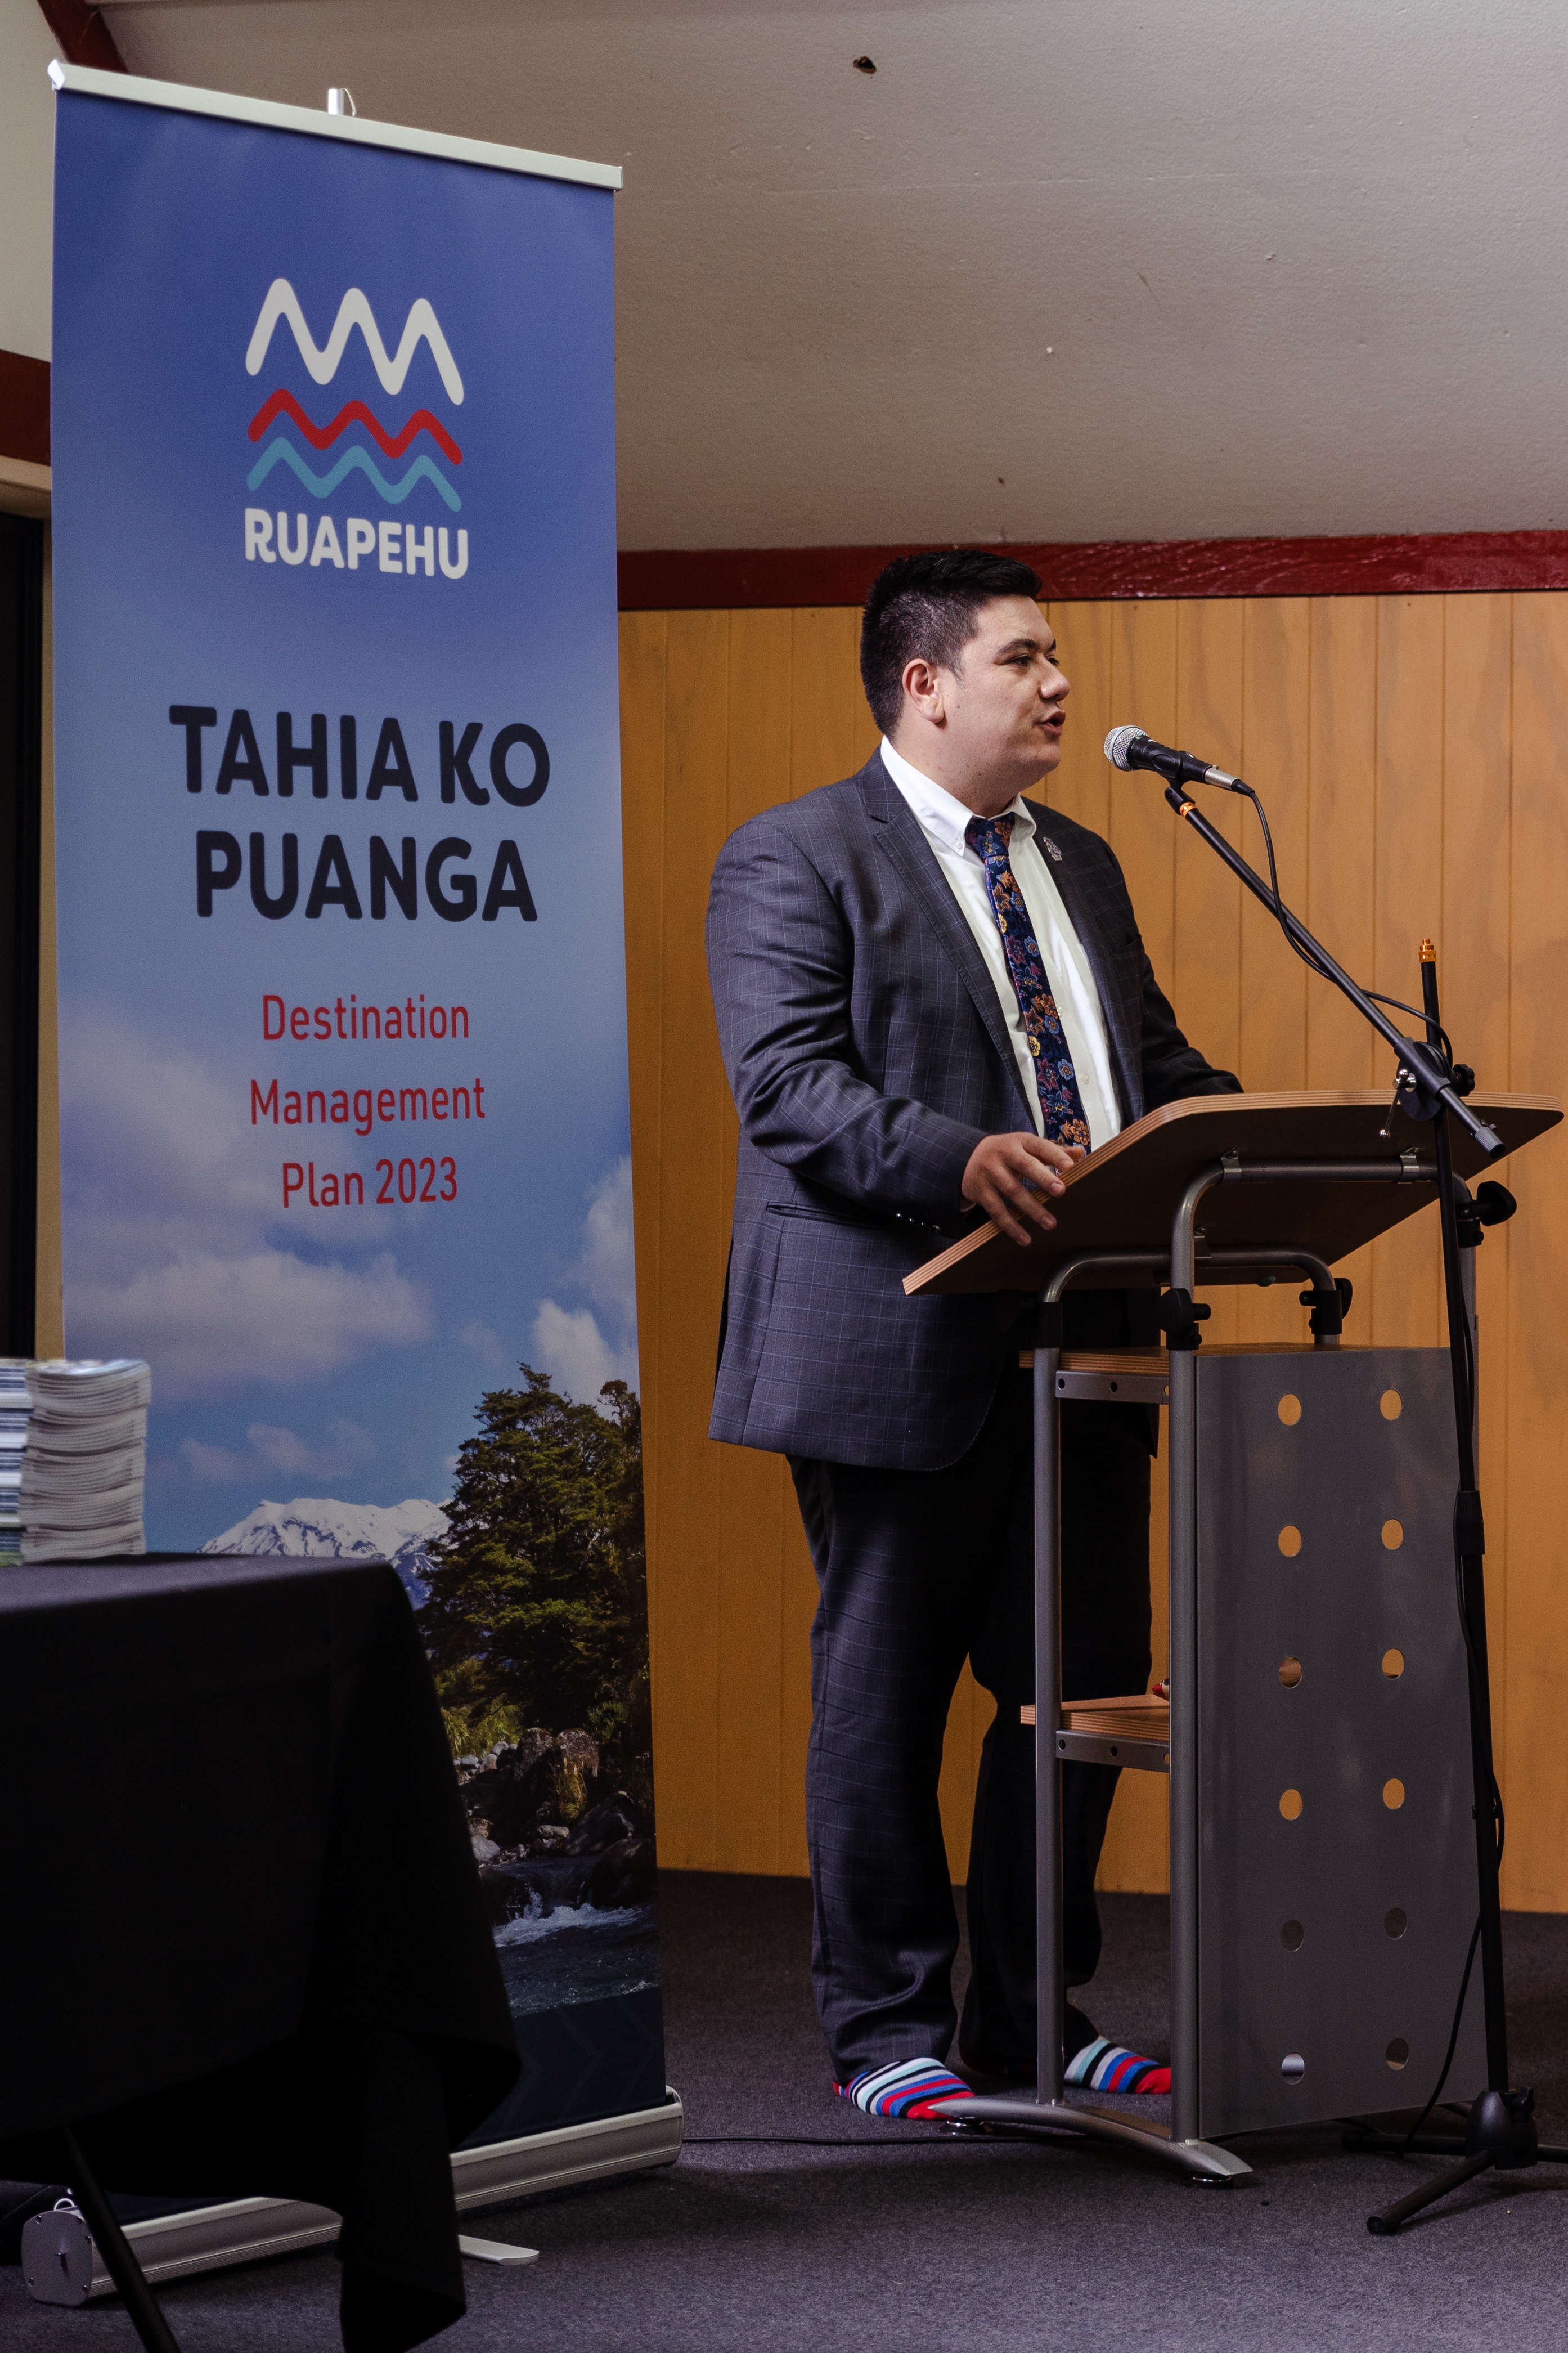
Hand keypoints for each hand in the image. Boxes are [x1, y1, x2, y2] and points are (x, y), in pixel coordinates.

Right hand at [961, 1131, 1084, 1246]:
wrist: (969, 1156)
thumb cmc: (1008, 1153)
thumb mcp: (1027, 1147)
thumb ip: (1053, 1151)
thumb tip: (1080, 1152)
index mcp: (1020, 1141)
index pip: (1040, 1146)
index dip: (1055, 1156)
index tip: (1070, 1168)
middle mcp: (1004, 1153)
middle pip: (1025, 1165)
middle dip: (1043, 1178)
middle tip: (1060, 1191)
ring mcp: (990, 1172)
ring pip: (1012, 1190)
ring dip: (1032, 1209)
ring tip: (1050, 1223)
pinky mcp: (980, 1190)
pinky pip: (996, 1210)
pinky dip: (1011, 1225)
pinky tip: (1025, 1238)